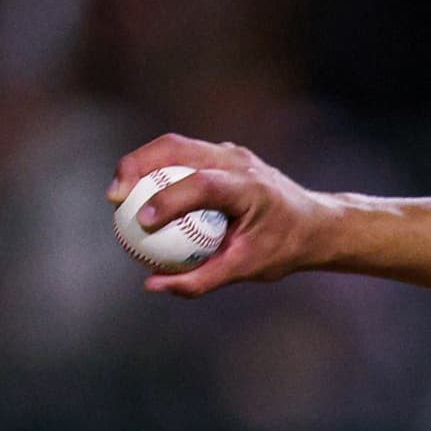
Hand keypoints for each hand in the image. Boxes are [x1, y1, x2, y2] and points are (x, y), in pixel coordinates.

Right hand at [107, 136, 339, 298]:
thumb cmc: (284, 249)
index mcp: (251, 188)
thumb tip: (153, 285)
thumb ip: (201, 279)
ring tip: (118, 193)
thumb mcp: (247, 270)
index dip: (168, 199)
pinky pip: (180, 155)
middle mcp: (238, 161)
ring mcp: (229, 152)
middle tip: (114, 198)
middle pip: (176, 148)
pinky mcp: (221, 154)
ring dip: (140, 163)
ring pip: (173, 145)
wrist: (315, 223)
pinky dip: (155, 169)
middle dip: (137, 166)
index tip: (142, 222)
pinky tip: (137, 193)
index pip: (203, 185)